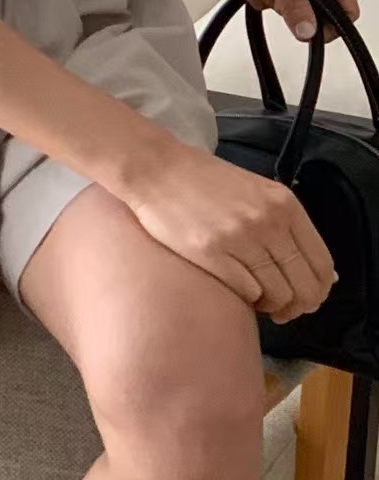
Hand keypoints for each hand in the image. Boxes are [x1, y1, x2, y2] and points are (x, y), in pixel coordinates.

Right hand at [129, 143, 336, 321]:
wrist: (156, 168)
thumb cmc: (205, 182)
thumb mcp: (257, 193)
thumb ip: (287, 225)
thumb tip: (320, 271)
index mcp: (284, 204)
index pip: (322, 264)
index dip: (318, 290)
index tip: (307, 299)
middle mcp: (268, 221)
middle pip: (304, 285)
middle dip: (297, 306)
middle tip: (283, 310)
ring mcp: (240, 238)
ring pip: (276, 294)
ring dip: (270, 305)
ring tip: (258, 299)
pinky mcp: (211, 253)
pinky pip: (247, 293)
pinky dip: (247, 299)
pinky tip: (238, 289)